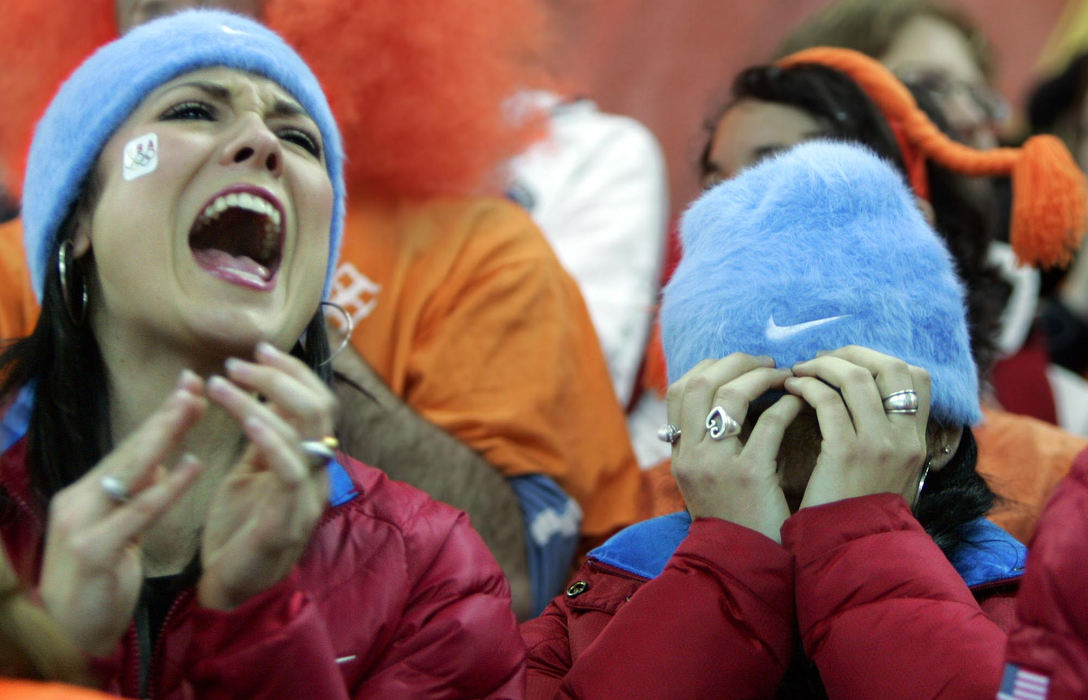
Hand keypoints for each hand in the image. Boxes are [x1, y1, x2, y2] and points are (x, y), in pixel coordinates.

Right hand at [40, 372, 204, 655]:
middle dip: (164, 415)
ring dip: (164, 436)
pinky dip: (167, 487)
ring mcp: (82, 524)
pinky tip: (192, 465)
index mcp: (87, 493)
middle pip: (129, 450)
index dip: (160, 418)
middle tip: (194, 384)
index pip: (129, 448)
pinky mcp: (94, 550)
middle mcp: (79, 501)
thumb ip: (137, 495)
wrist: (73, 632)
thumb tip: (163, 460)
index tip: (189, 387)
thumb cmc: (101, 578)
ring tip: (193, 407)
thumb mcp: (122, 530)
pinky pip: (138, 512)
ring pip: (130, 470)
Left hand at [198, 342, 334, 609]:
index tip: (258, 348)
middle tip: (238, 362)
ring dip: (262, 399)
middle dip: (280, 375)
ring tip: (222, 383)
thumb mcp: (250, 473)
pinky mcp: (287, 521)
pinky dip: (271, 438)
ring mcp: (307, 498)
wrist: (230, 588)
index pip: (318, 402)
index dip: (293, 370)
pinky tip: (247, 420)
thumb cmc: (238, 528)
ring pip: (305, 432)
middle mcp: (318, 475)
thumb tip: (266, 389)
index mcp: (310, 461)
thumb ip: (264, 437)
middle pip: (319, 408)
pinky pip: (289, 470)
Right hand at [667, 354, 801, 542]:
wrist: (744, 568)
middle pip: (700, 383)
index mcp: (680, 453)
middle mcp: (691, 454)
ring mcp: (716, 464)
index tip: (738, 365)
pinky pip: (768, 424)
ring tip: (786, 377)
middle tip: (766, 362)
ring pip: (729, 395)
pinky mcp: (749, 476)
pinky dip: (785, 406)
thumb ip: (711, 445)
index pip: (679, 390)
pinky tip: (800, 404)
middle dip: (736, 363)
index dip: (710, 368)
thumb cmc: (737, 521)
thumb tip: (733, 400)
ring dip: (761, 378)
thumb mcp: (708, 482)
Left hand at [786, 345, 929, 508]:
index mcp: (916, 441)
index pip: (916, 377)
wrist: (849, 553)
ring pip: (856, 377)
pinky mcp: (846, 453)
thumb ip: (884, 439)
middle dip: (851, 354)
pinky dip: (807, 387)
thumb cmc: (857, 513)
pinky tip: (791, 389)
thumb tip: (859, 399)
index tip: (847, 364)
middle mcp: (904, 438)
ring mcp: (878, 444)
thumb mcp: (887, 475)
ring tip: (799, 370)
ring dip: (823, 366)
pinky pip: (826, 401)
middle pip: (890, 366)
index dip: (880, 360)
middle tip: (820, 359)